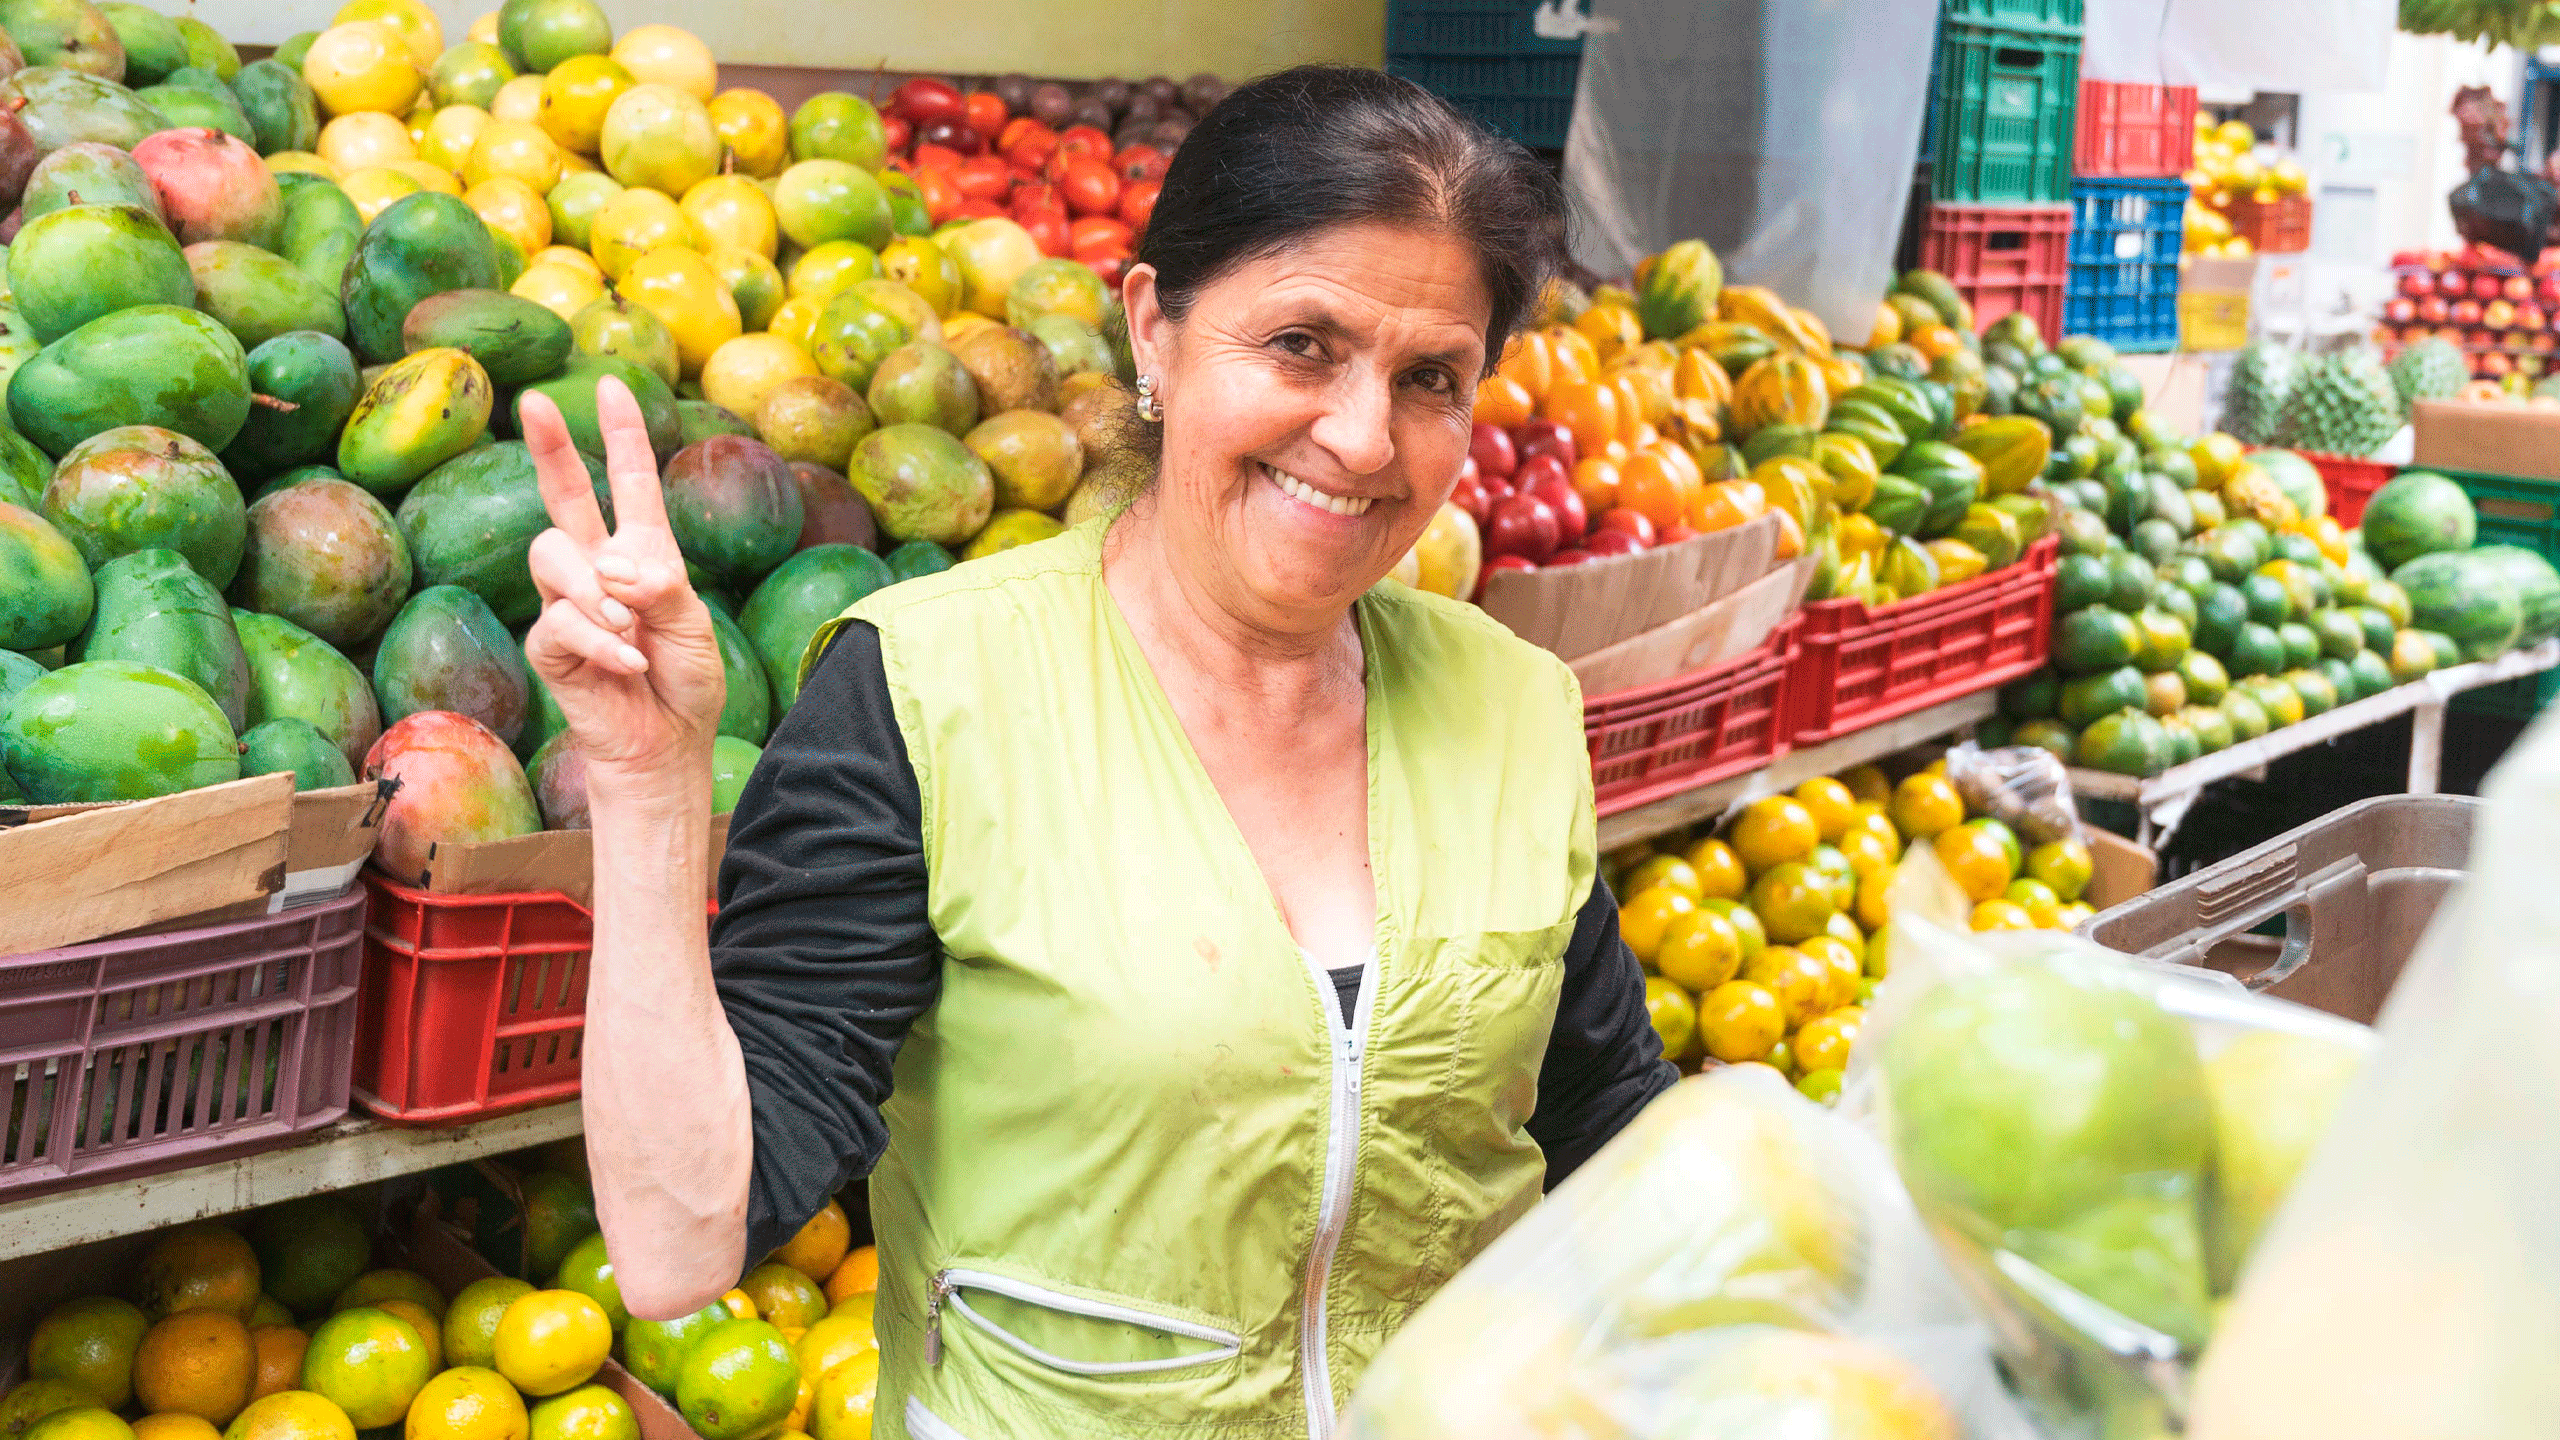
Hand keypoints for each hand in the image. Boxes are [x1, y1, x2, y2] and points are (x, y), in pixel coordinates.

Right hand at [522, 377, 725, 784]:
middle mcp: (598, 567)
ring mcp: (567, 602)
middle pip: (563, 495)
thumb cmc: (684, 681)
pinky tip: (629, 662)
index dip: (622, 435)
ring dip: (598, 590)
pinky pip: (560, 619)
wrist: (664, 743)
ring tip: (634, 629)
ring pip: (553, 555)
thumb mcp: (695, 626)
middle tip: (535, 401)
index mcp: (642, 553)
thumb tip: (616, 567)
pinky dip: (602, 639)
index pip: (628, 483)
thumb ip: (664, 587)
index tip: (612, 386)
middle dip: (550, 445)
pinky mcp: (548, 643)